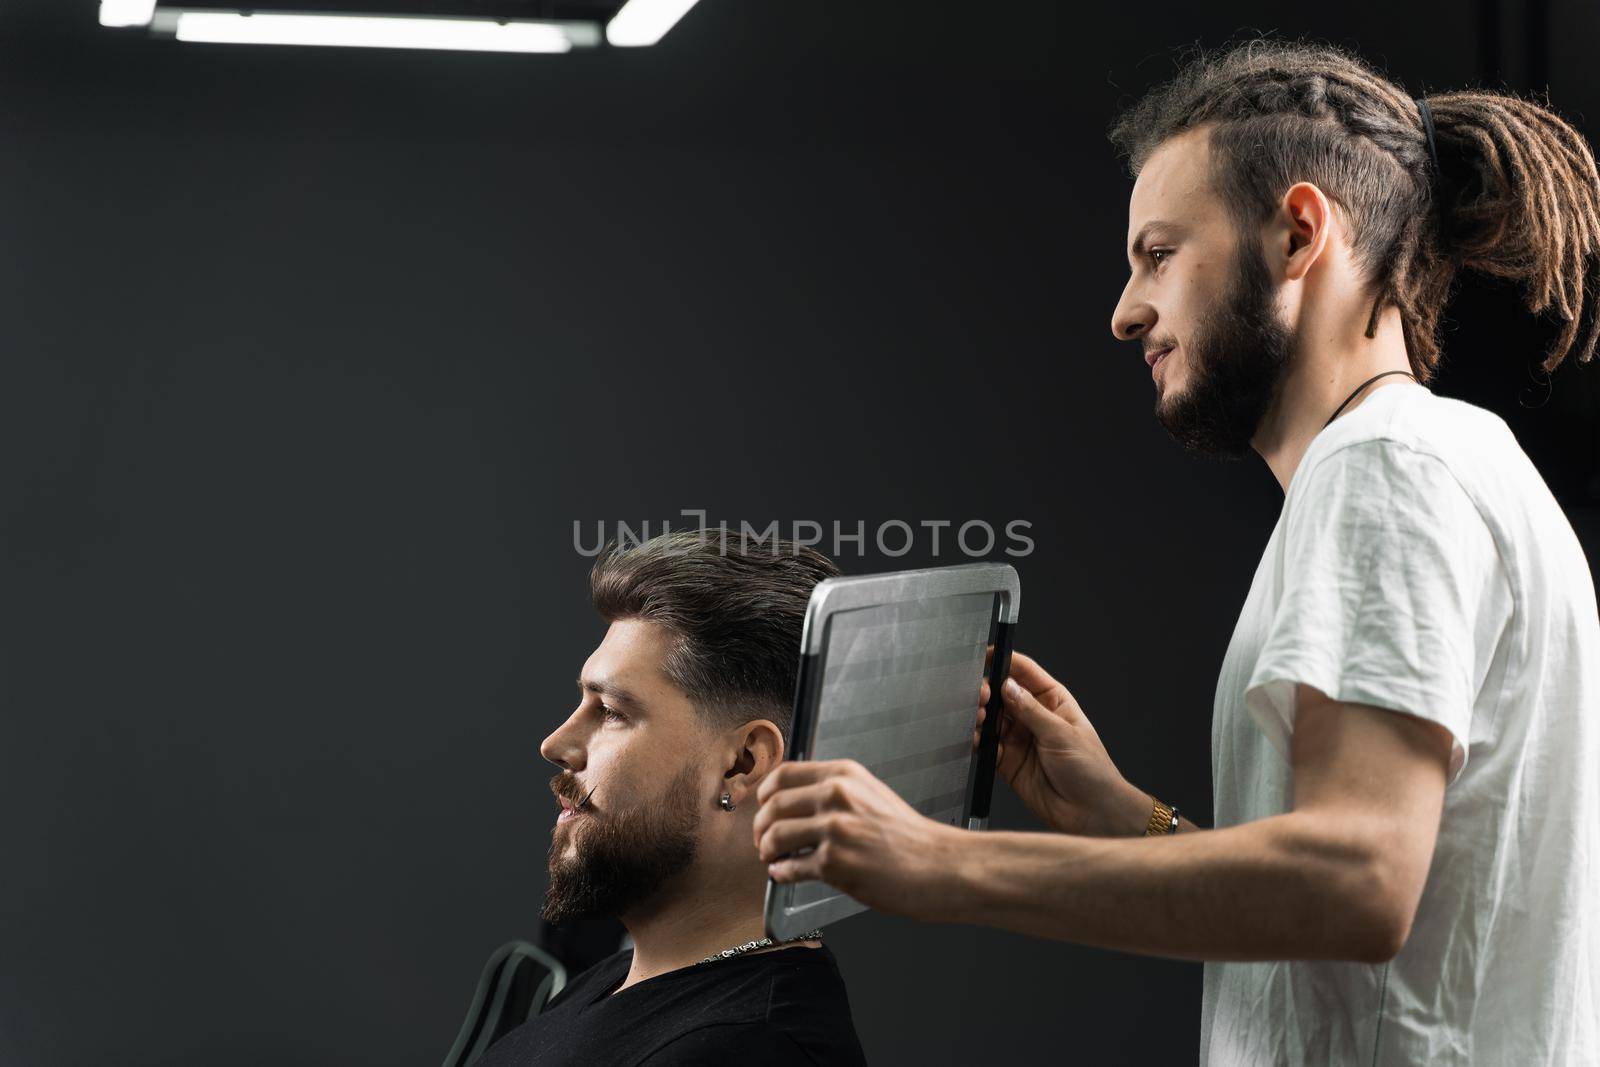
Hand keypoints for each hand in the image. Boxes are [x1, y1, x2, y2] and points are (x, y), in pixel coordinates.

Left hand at [753, 759, 964, 922]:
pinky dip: (781, 873)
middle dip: (760, 827)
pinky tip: (784, 874)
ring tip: (772, 858)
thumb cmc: (909, 836)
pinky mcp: (834, 863)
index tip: (761, 805)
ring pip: (774, 836)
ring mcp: (835, 829)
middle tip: (762, 840)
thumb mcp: (871, 794)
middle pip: (773, 805)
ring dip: (766, 850)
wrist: (938, 866)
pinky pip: (790, 868)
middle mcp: (837, 796)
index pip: (784, 773)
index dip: (765, 792)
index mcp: (845, 775)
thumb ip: (835, 791)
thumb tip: (794, 802)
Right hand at [975, 649, 1150, 835]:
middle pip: (1002, 695)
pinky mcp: (1007, 761)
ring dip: (980, 717)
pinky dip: (977, 741)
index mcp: (1053, 701)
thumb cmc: (1091, 771)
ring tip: (977, 719)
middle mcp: (1034, 717)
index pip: (1025, 673)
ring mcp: (1020, 739)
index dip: (1006, 662)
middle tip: (981, 696)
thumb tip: (1007, 686)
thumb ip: (1030, 711)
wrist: (1090, 813)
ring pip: (991, 720)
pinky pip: (986, 746)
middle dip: (988, 692)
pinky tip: (976, 739)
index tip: (987, 656)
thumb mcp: (1061, 734)